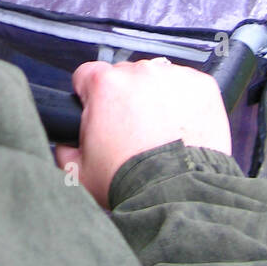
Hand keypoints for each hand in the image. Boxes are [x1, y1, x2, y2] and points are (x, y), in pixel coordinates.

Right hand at [54, 58, 231, 208]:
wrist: (176, 193)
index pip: (87, 75)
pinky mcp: (202, 86)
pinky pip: (187, 86)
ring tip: (159, 132)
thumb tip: (65, 140)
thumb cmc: (130, 181)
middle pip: (125, 76)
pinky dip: (184, 103)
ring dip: (156, 98)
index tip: (100, 113)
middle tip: (132, 131)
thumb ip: (64, 147)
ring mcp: (174, 76)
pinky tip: (180, 128)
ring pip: (157, 79)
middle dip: (125, 99)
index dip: (90, 96)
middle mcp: (140, 72)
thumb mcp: (77, 171)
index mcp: (105, 85)